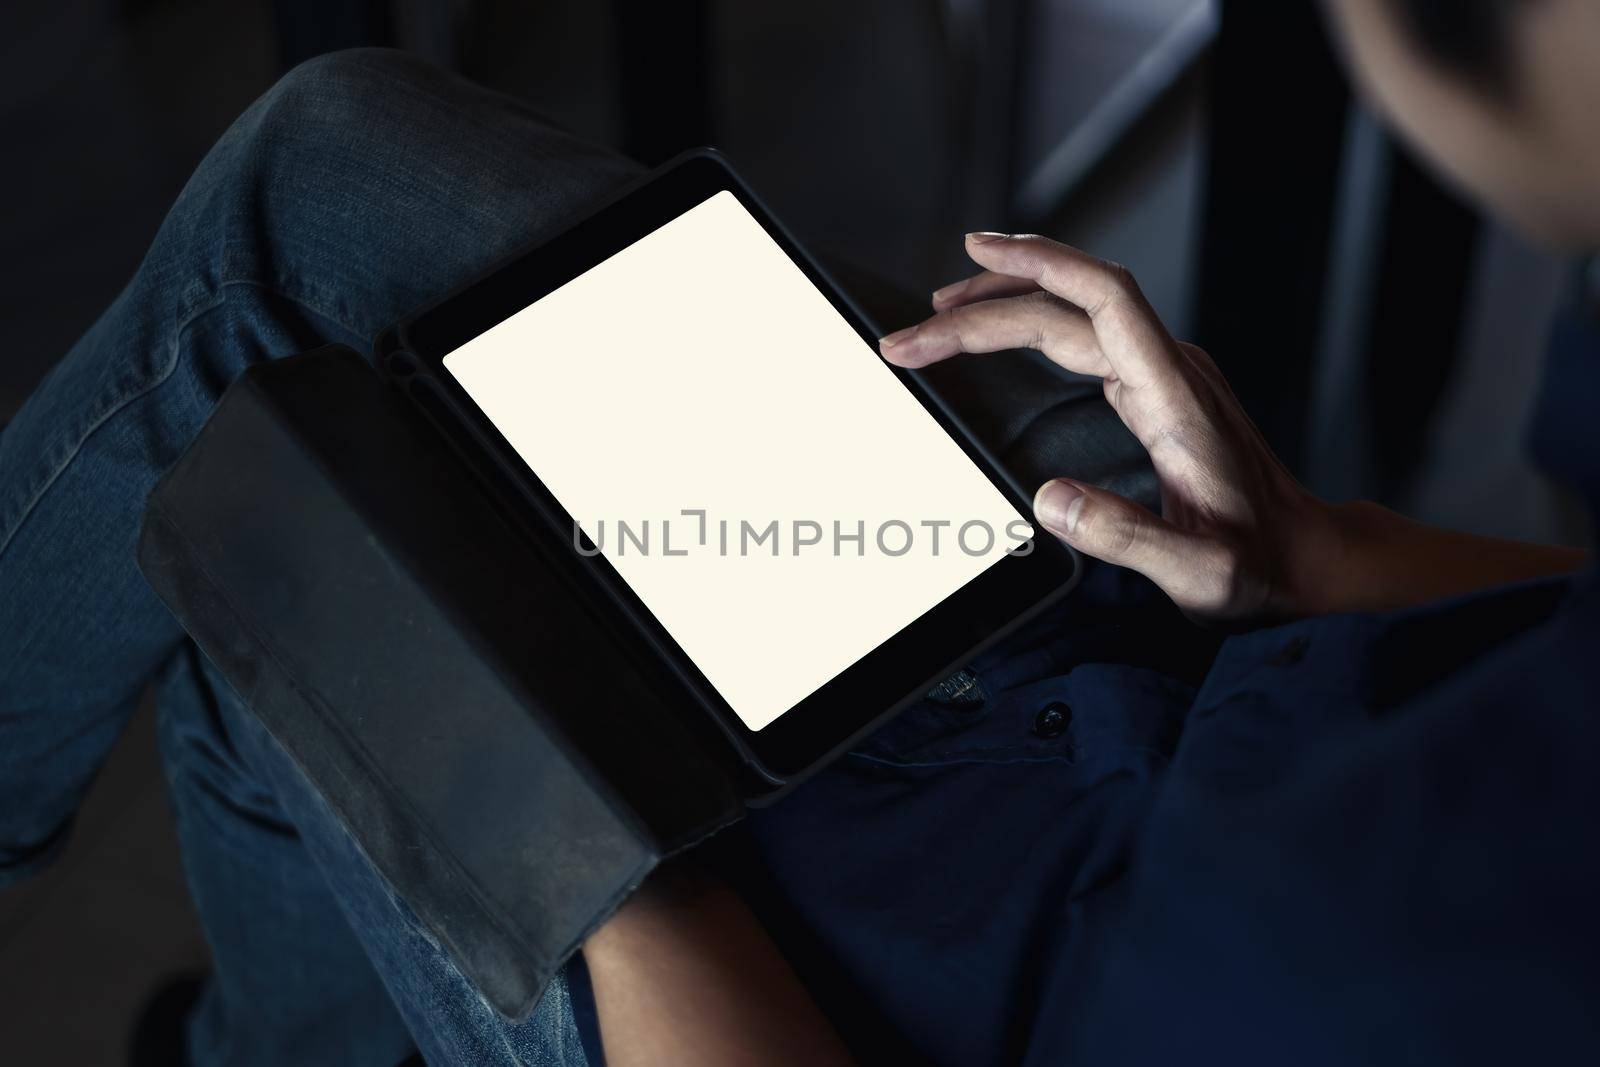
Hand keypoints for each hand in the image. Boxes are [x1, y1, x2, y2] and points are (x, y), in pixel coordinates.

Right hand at [879, 232, 1332, 623]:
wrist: (1308, 558)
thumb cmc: (1258, 566)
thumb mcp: (1198, 572)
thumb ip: (1126, 537)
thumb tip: (1047, 501)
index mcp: (1176, 396)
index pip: (1104, 299)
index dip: (1037, 266)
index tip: (971, 259)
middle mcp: (1171, 370)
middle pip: (1070, 302)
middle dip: (983, 304)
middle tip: (910, 333)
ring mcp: (1165, 375)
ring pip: (1075, 312)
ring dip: (1005, 302)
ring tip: (940, 313)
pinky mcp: (1156, 389)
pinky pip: (1084, 332)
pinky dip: (1032, 321)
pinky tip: (1003, 330)